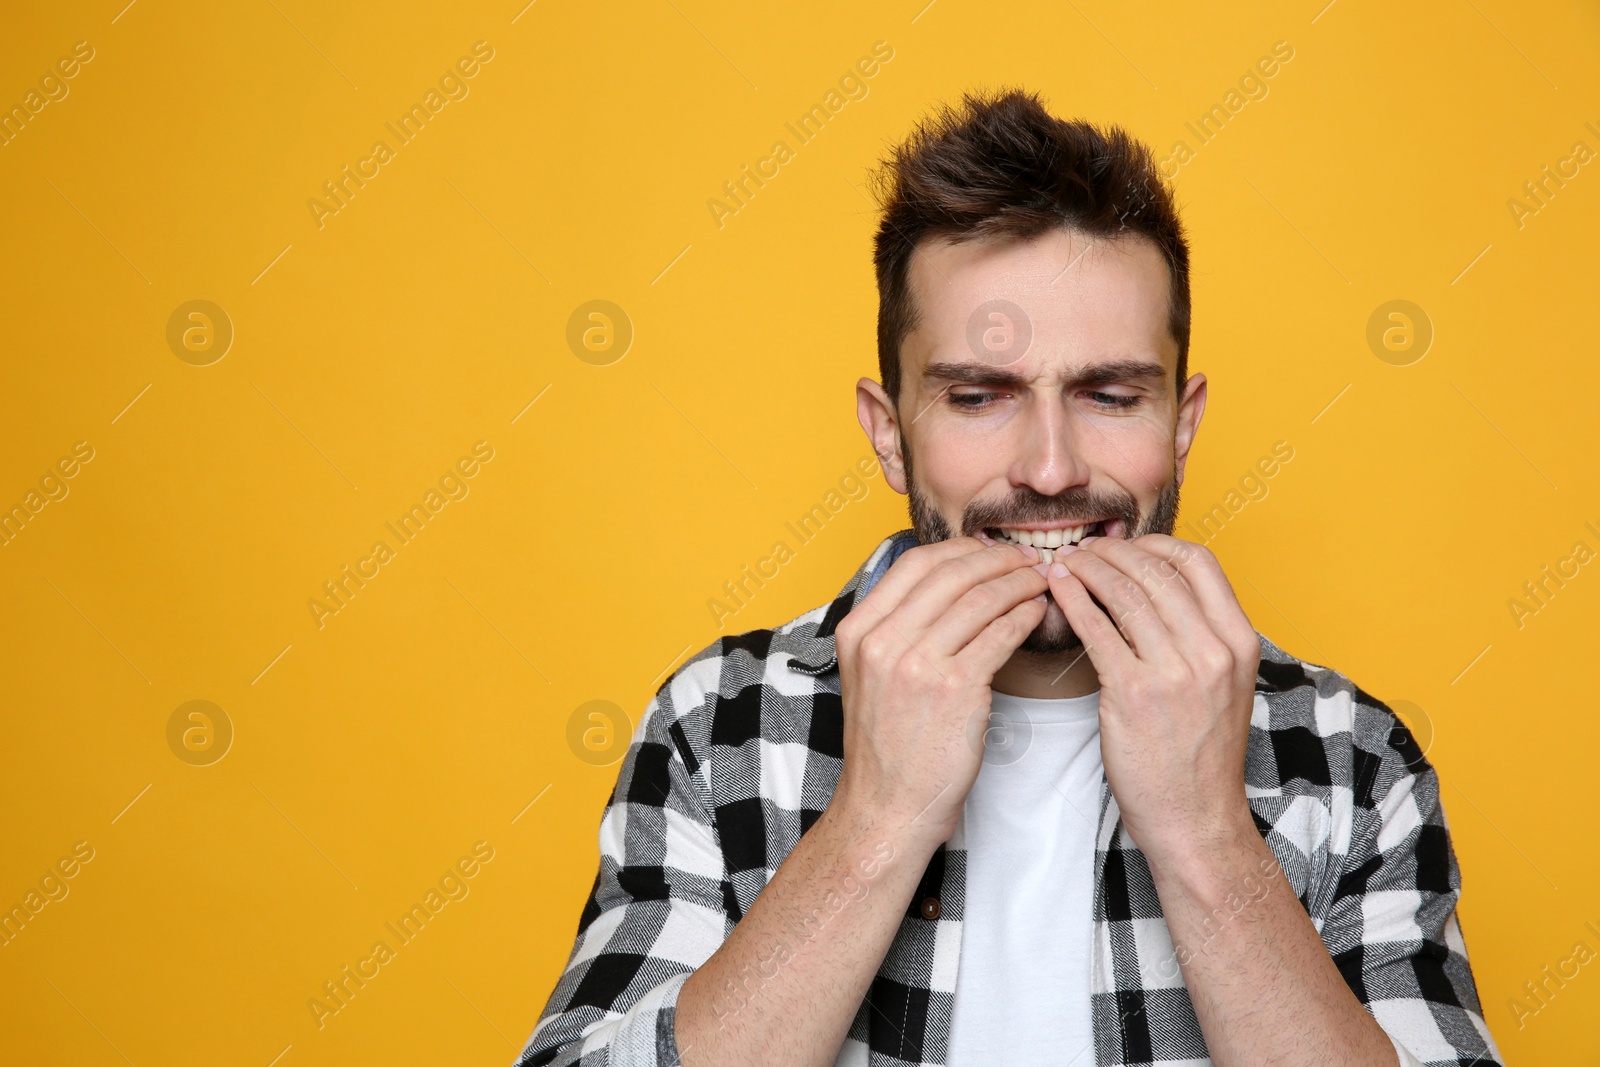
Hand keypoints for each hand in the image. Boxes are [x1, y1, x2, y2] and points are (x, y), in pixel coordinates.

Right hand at [832, 536, 1048, 846]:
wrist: (886, 807)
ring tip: (1041, 581)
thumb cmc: (887, 746)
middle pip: (951, 573)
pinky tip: (1038, 613)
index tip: (988, 551)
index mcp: (858, 631)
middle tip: (1027, 559)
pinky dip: (1025, 616)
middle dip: (997, 560)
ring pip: (980, 599)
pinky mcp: (954, 689)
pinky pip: (1000, 634)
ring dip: (1019, 583)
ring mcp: (916, 664)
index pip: (914, 564)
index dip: (960, 550)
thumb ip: (894, 630)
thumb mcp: (869, 677)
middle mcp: (882, 641)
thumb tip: (945, 586)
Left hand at [1045, 534, 1261, 860]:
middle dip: (1111, 551)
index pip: (1200, 562)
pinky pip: (1096, 629)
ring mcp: (1175, 672)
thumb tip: (1157, 588)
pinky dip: (1072, 600)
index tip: (1126, 547)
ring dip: (1086, 569)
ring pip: (1123, 592)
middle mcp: (1213, 651)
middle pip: (1155, 570)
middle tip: (1082, 549)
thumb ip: (1202, 636)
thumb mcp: (1223, 686)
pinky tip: (1056, 590)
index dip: (1156, 545)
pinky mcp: (1134, 694)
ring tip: (1063, 563)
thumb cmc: (1200, 754)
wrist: (1195, 818)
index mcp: (1239, 642)